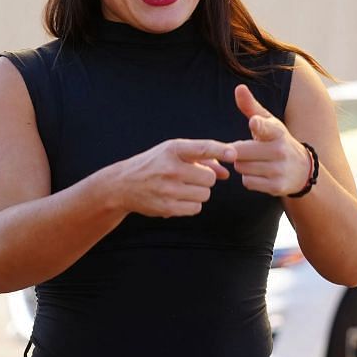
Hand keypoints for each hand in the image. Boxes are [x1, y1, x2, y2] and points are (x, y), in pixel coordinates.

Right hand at [111, 139, 236, 217]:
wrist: (123, 184)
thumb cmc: (156, 164)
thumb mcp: (174, 153)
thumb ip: (203, 159)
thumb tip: (226, 174)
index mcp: (173, 149)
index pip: (202, 148)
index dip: (220, 150)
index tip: (233, 154)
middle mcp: (170, 168)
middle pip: (209, 179)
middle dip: (205, 179)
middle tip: (191, 177)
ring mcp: (168, 189)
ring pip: (205, 194)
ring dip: (199, 192)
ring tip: (183, 187)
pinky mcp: (166, 207)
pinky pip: (196, 208)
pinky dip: (192, 204)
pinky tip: (178, 197)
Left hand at [231, 84, 310, 196]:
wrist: (303, 170)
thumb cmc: (277, 141)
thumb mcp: (269, 122)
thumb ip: (251, 106)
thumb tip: (239, 87)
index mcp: (277, 132)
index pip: (266, 128)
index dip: (258, 125)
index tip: (253, 122)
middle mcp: (280, 150)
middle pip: (239, 152)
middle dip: (238, 152)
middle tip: (247, 151)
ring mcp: (279, 169)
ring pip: (241, 168)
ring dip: (243, 166)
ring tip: (255, 162)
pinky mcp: (276, 186)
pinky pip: (247, 182)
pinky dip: (249, 179)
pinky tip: (260, 174)